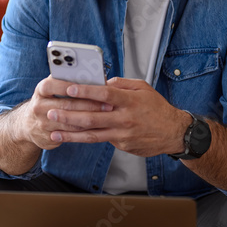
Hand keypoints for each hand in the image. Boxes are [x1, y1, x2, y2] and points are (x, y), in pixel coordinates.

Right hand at [11, 76, 113, 150]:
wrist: (29, 124)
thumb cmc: (49, 100)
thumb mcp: (52, 88)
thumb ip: (67, 80)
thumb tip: (92, 74)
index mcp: (41, 90)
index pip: (54, 84)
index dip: (71, 85)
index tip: (90, 85)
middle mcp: (39, 106)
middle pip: (67, 105)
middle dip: (90, 104)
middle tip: (108, 103)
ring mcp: (42, 124)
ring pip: (70, 122)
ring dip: (91, 119)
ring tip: (107, 116)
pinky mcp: (48, 138)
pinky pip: (70, 135)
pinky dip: (85, 131)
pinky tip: (98, 128)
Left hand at [46, 77, 189, 156]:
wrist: (174, 133)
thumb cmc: (157, 108)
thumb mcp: (143, 88)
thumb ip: (121, 84)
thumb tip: (102, 82)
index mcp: (129, 101)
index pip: (104, 94)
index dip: (85, 92)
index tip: (69, 89)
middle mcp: (125, 118)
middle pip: (92, 117)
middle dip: (69, 115)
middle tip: (52, 113)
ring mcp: (123, 134)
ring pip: (92, 135)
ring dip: (71, 134)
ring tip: (54, 132)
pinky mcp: (122, 145)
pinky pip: (101, 140)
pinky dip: (85, 139)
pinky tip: (71, 137)